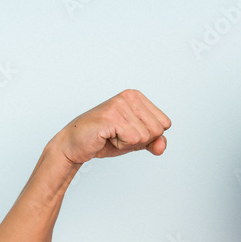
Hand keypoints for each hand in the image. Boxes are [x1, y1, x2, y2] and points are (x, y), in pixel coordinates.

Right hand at [54, 89, 171, 164]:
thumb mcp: (136, 142)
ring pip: (145, 136)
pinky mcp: (111, 116)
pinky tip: (107, 137)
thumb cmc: (105, 140)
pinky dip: (121, 145)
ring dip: (128, 143)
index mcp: (137, 97)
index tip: (129, 132)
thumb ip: (154, 142)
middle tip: (119, 135)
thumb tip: (162, 145)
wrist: (75, 145)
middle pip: (158, 130)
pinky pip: (133, 139)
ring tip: (112, 135)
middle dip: (140, 141)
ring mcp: (120, 104)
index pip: (165, 124)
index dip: (149, 136)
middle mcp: (130, 96)